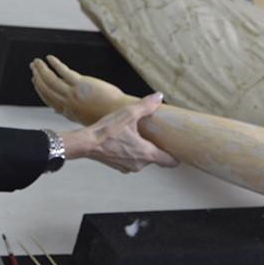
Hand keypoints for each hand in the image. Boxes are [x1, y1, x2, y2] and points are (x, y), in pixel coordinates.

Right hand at [30, 55, 129, 124]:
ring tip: (37, 61)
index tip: (34, 80)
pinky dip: (55, 64)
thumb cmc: (106, 114)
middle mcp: (68, 103)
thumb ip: (70, 113)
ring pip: (51, 80)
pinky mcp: (81, 84)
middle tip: (33, 67)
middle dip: (37, 77)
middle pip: (46, 89)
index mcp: (68, 112)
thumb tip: (58, 111)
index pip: (48, 99)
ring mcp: (73, 93)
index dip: (39, 89)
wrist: (120, 112)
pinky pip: (64, 72)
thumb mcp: (84, 118)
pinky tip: (49, 58)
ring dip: (42, 70)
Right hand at [61, 92, 178, 172]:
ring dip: (141, 150)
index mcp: (146, 153)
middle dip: (155, 147)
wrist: (86, 143)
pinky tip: (124, 141)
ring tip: (136, 136)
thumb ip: (146, 106)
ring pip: (142, 159)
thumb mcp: (128, 114)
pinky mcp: (118, 167)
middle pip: (155, 158)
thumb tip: (159, 96)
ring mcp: (128, 167)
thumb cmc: (107, 130)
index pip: (170, 162)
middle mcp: (139, 164)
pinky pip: (130, 160)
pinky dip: (130, 153)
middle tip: (154, 135)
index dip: (176, 157)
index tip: (178, 151)